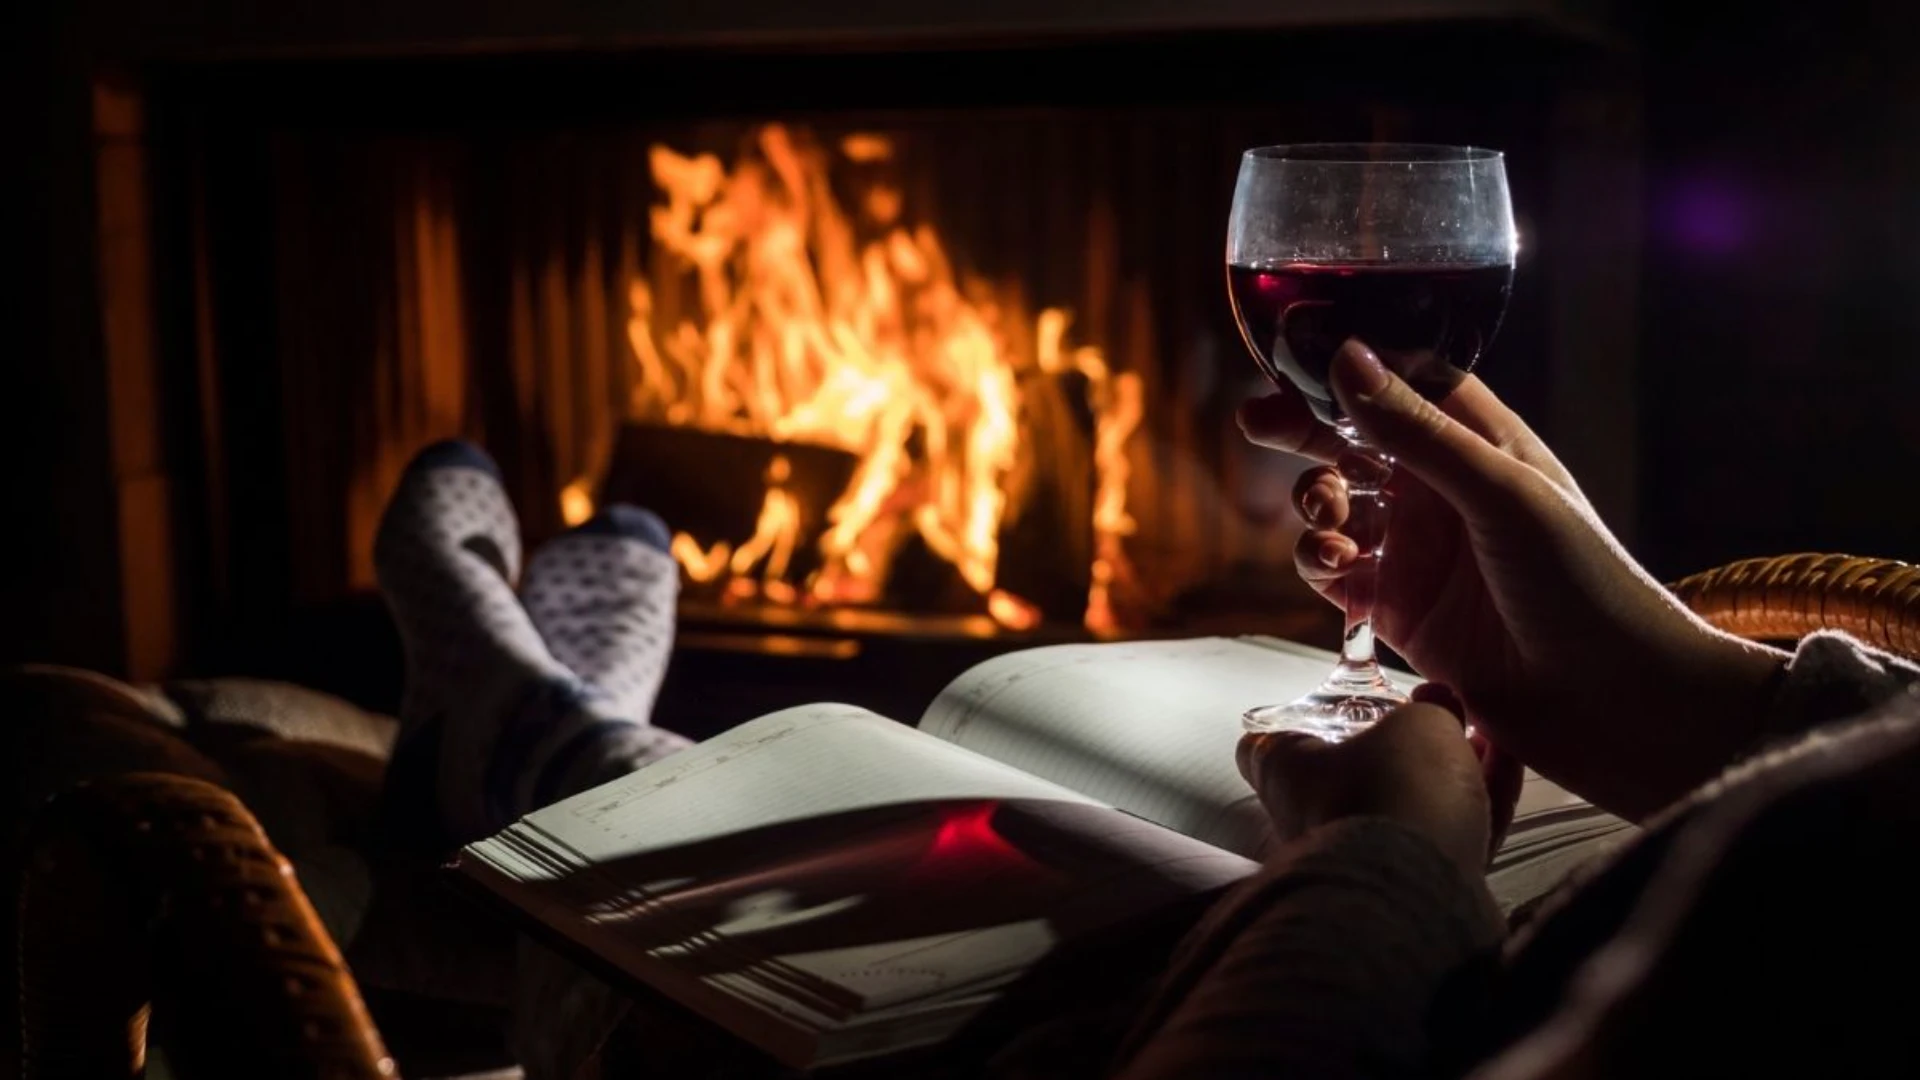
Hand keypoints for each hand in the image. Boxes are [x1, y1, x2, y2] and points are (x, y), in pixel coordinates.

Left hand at [1236, 695, 1501, 877]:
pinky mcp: (1412, 888)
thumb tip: (1437, 707)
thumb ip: (1430, 712)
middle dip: (1403, 744)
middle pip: (1354, 773)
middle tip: (1445, 712)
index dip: (1295, 721)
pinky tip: (1507, 766)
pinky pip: (1445, 836)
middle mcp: (1312, 821)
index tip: (1329, 704)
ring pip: (1408, 805)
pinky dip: (1474, 803)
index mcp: (1286, 774)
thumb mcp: (1419, 725)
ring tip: (1487, 736)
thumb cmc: (1392, 790)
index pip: (1262, 746)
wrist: (1418, 892)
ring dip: (1449, 771)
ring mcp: (1362, 859)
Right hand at [1239, 340, 1784, 819]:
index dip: (1349, 370)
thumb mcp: (1500, 491)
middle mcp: (1446, 492)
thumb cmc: (1585, 584)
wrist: (1614, 702)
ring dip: (1314, 505)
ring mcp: (1420, 552)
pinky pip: (1334, 575)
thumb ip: (1417, 431)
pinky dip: (1317, 565)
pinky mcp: (1399, 612)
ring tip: (1326, 522)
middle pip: (1355, 441)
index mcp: (1482, 445)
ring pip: (1337, 508)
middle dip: (1305, 431)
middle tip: (1259, 424)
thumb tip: (1348, 359)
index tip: (1294, 364)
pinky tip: (1332, 568)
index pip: (1404, 383)